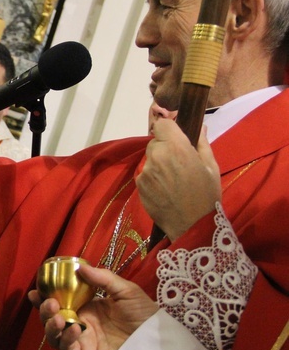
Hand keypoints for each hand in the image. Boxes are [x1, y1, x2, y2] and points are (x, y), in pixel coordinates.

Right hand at [30, 265, 157, 349]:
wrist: (158, 340)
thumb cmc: (144, 314)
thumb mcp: (126, 290)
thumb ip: (103, 278)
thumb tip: (81, 267)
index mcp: (86, 306)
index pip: (59, 301)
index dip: (44, 296)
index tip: (35, 290)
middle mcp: (80, 323)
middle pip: (52, 319)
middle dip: (44, 311)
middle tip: (48, 303)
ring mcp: (82, 340)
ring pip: (54, 336)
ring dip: (49, 325)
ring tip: (57, 316)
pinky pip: (68, 349)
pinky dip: (66, 339)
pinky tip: (76, 328)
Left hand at [136, 119, 220, 239]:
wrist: (192, 225)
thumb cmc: (207, 194)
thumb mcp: (211, 167)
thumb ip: (201, 143)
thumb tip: (199, 127)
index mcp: (176, 148)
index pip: (162, 124)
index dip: (169, 129)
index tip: (177, 137)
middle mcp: (156, 156)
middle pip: (155, 142)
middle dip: (165, 147)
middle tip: (179, 163)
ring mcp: (145, 172)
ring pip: (150, 159)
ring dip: (158, 163)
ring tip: (173, 180)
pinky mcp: (138, 185)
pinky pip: (145, 174)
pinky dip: (153, 178)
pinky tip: (165, 190)